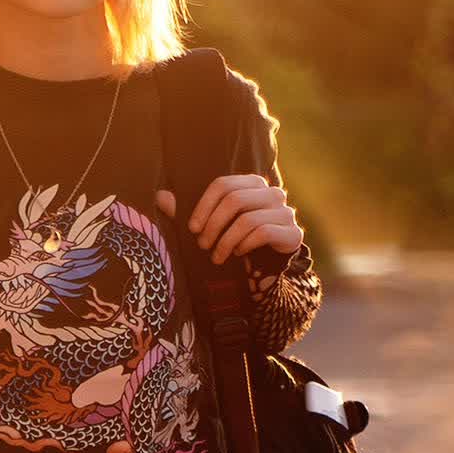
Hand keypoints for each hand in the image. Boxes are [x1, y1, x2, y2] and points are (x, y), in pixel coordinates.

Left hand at [156, 178, 302, 264]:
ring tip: (216, 257)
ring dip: (226, 241)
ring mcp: (285, 212)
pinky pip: (263, 233)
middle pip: (235, 200)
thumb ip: (188, 212)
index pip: (223, 185)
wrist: (266, 268)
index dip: (203, 206)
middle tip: (202, 246)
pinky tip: (237, 254)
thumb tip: (161, 196)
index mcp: (252, 184)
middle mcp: (271, 193)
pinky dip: (244, 245)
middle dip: (213, 226)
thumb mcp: (211, 227)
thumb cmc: (235, 242)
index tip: (192, 229)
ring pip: (247, 219)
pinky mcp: (292, 232)